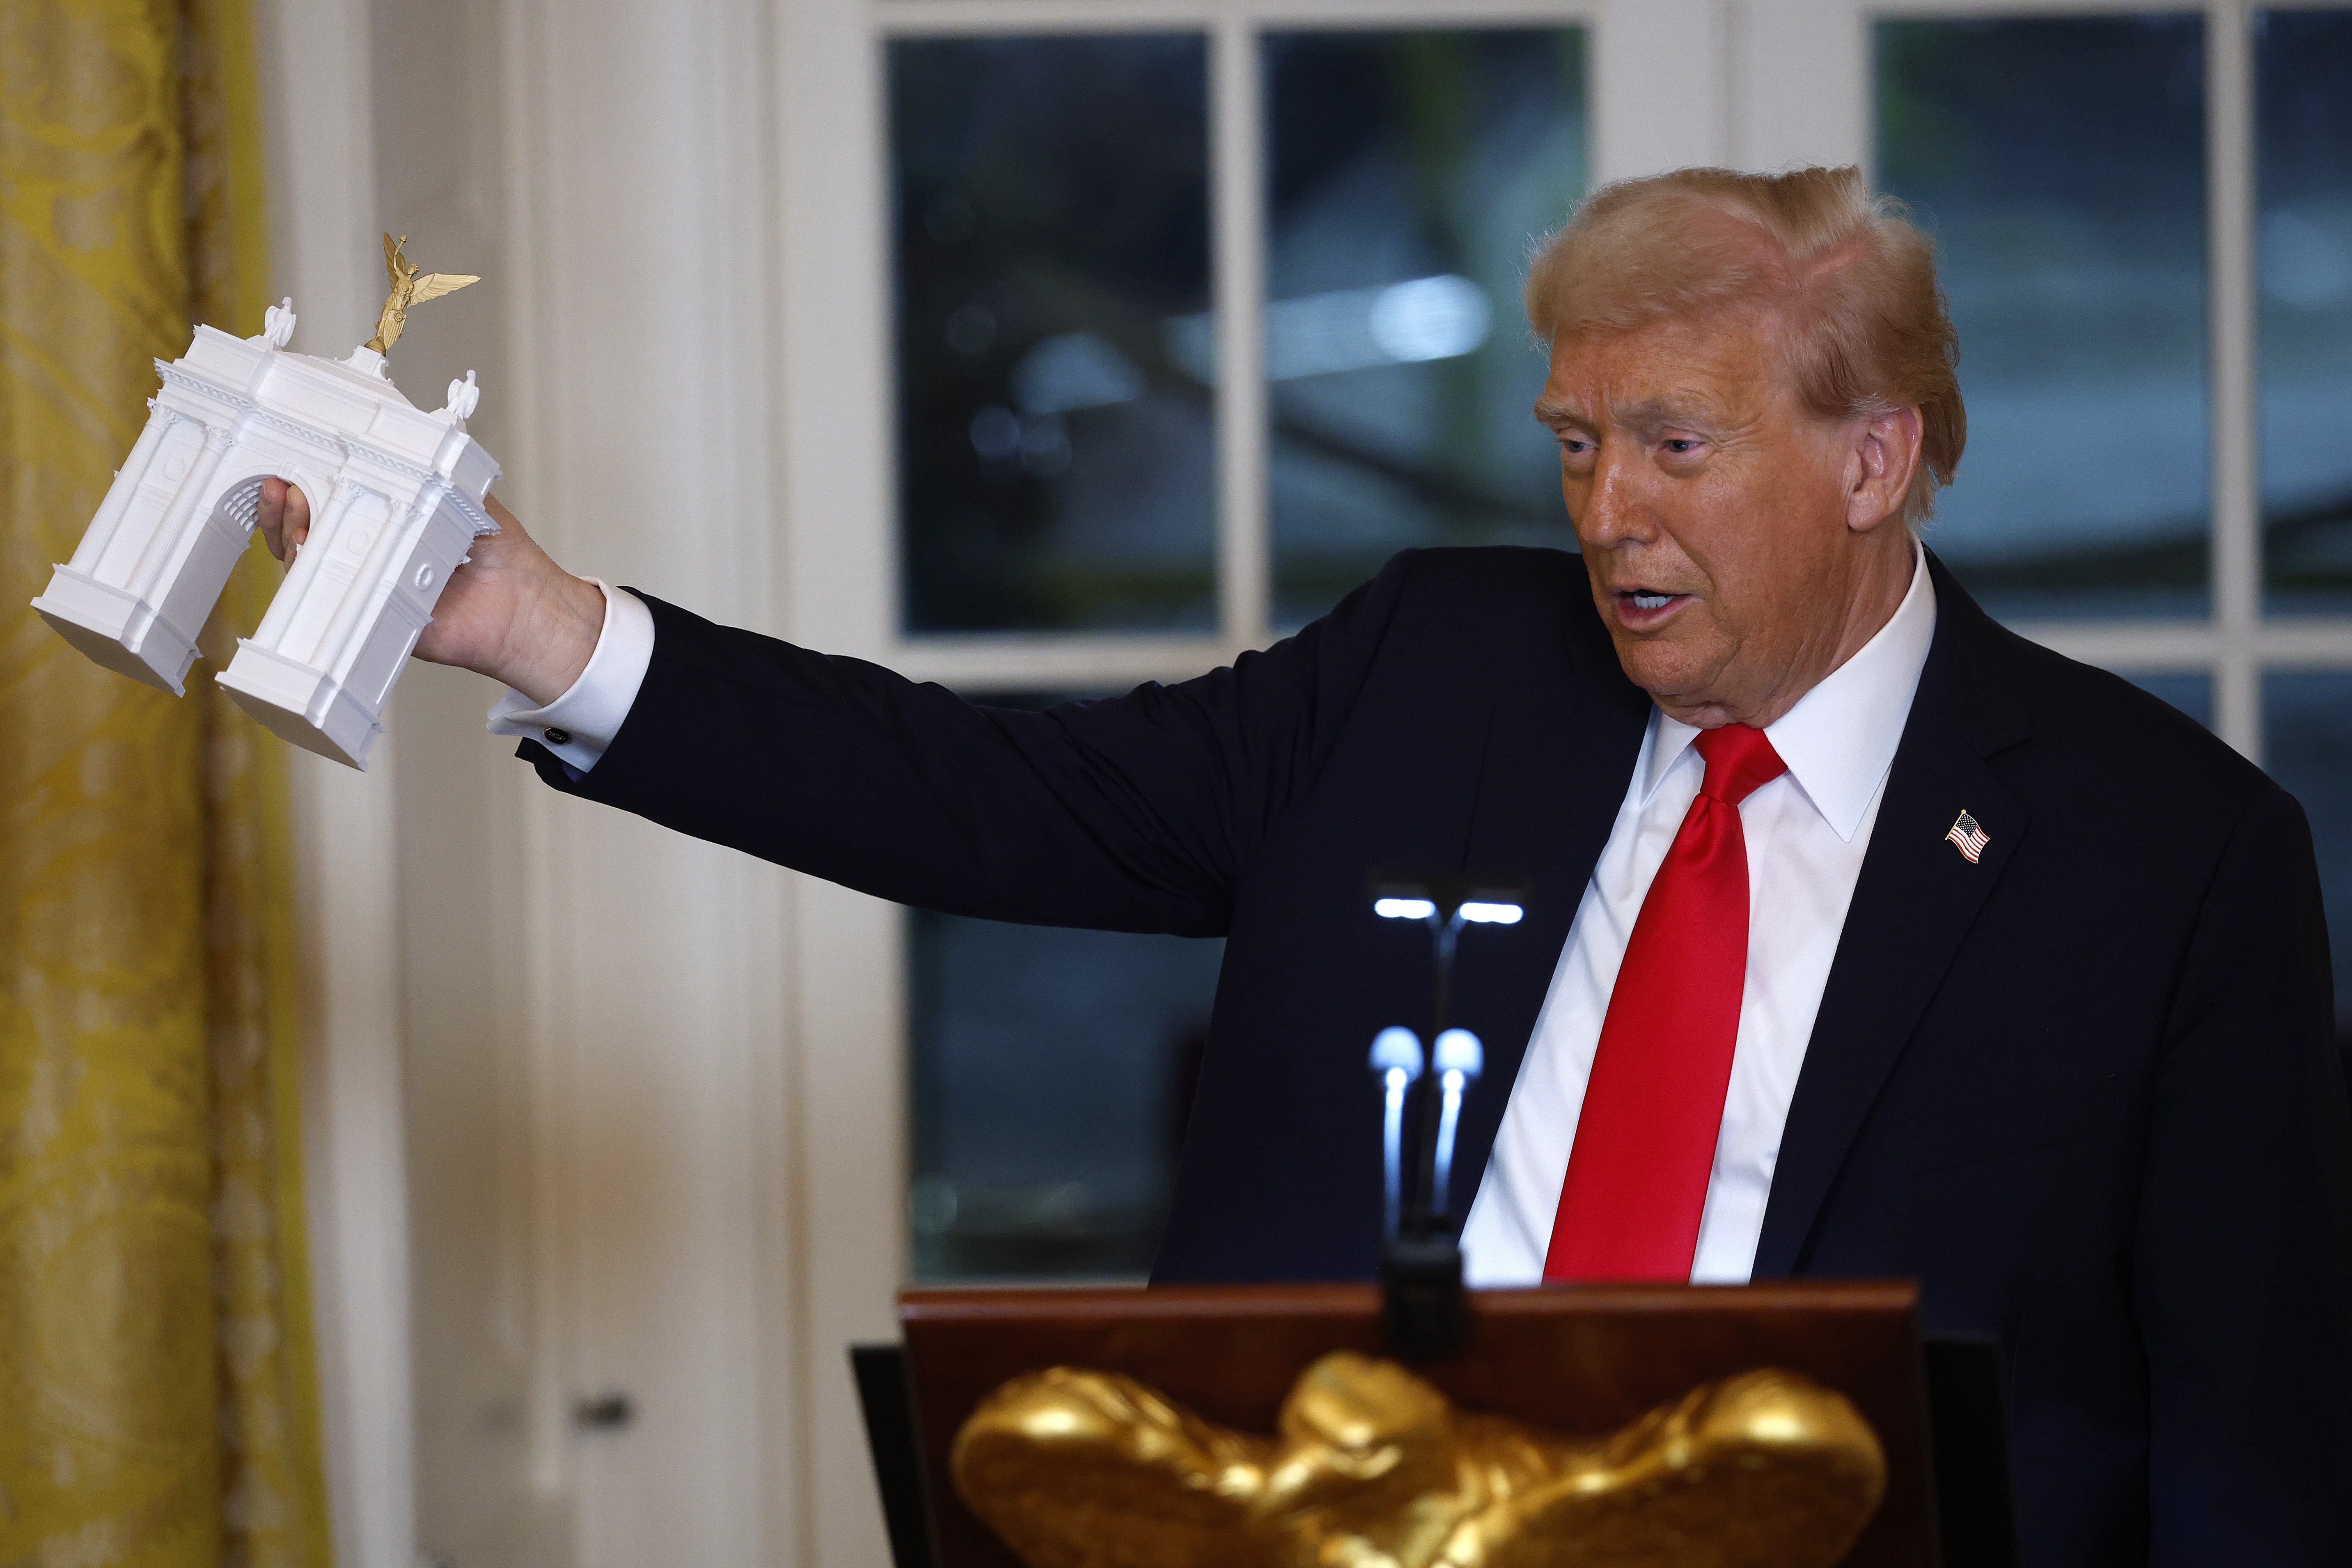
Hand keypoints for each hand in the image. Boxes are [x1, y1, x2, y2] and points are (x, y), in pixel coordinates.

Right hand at [255, 478, 603, 704]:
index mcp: (384, 524)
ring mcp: (367, 588)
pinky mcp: (374, 620)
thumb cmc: (499, 552)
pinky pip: (332, 605)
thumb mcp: (457, 496)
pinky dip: (314, 580)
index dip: (301, 485)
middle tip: (286, 487)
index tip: (290, 467)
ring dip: (291, 535)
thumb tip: (380, 444)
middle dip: (285, 507)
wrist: (527, 604)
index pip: (325, 502)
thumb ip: (421, 472)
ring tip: (297, 508)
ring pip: (307, 567)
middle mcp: (369, 557)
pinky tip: (310, 552)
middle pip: (303, 533)